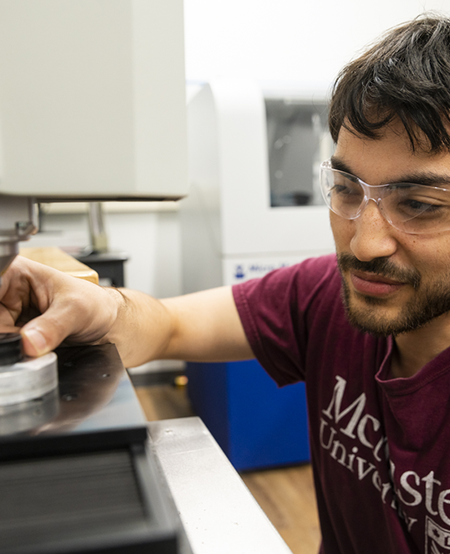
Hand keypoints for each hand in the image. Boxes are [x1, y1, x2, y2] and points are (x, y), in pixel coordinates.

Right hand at [0, 256, 122, 356]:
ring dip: (9, 346)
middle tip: (27, 342)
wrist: (105, 325)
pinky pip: (3, 346)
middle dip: (5, 335)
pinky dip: (12, 354)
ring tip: (35, 345)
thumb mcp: (77, 311)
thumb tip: (28, 343)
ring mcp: (5, 314)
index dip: (0, 312)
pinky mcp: (10, 334)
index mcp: (15, 272)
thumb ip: (53, 326)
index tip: (10, 328)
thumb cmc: (94, 304)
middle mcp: (5, 291)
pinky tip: (30, 351)